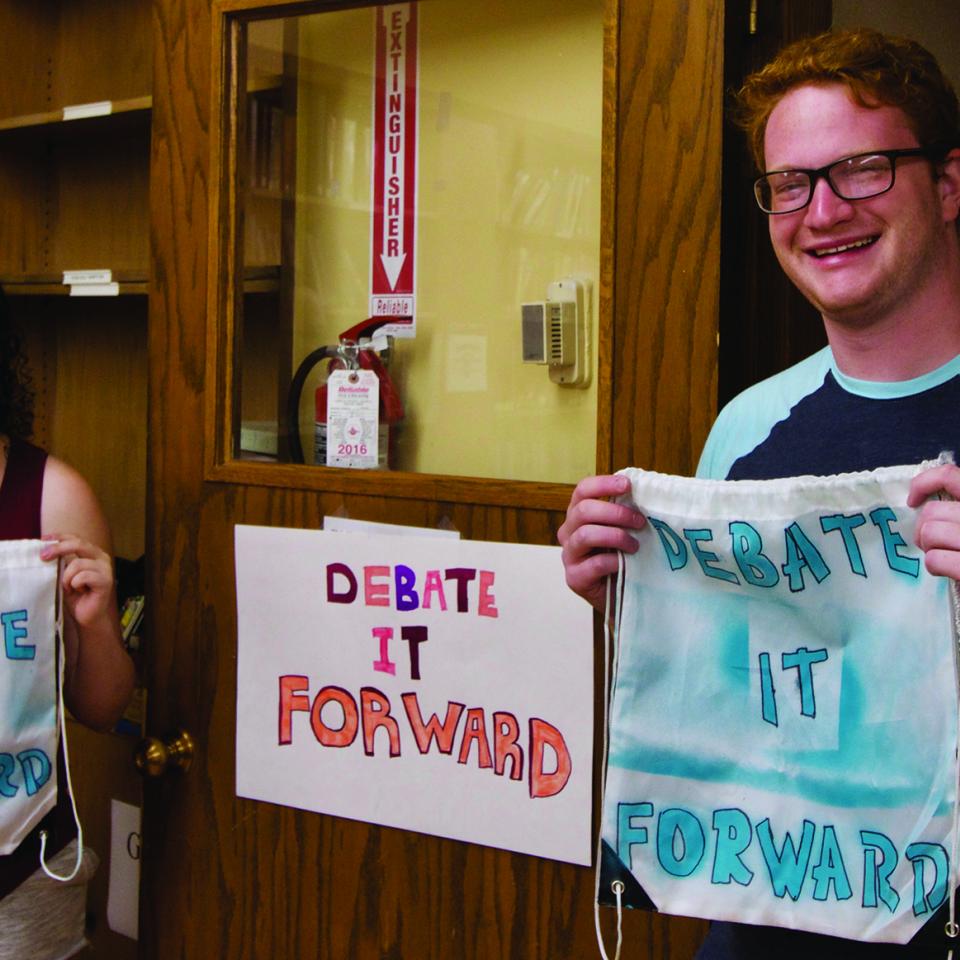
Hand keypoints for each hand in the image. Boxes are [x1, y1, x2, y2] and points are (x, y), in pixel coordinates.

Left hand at [39, 534, 115, 628]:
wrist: (87, 617)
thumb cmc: (76, 597)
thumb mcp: (65, 576)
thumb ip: (61, 563)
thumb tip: (46, 551)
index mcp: (92, 554)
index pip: (76, 538)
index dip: (59, 537)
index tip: (43, 540)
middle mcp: (101, 557)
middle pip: (78, 544)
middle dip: (58, 549)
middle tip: (43, 557)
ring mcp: (105, 569)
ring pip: (77, 564)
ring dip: (67, 578)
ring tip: (70, 588)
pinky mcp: (106, 580)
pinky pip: (82, 576)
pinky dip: (75, 585)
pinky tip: (79, 591)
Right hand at [557, 474, 645, 610]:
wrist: (621, 594)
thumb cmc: (623, 557)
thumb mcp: (624, 530)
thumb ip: (626, 513)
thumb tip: (648, 493)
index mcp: (579, 515)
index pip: (583, 490)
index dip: (603, 484)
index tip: (627, 485)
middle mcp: (569, 532)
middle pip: (583, 511)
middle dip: (615, 513)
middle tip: (639, 521)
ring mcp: (569, 555)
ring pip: (585, 535)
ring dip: (616, 536)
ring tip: (635, 545)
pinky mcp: (574, 578)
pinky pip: (593, 563)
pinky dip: (613, 561)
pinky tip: (625, 563)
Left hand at [907, 464, 959, 578]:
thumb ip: (957, 510)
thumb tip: (922, 502)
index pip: (949, 476)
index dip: (923, 484)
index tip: (913, 501)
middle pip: (932, 511)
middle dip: (924, 529)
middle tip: (933, 543)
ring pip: (930, 533)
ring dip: (930, 548)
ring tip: (944, 555)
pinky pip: (934, 559)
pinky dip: (934, 566)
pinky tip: (946, 570)